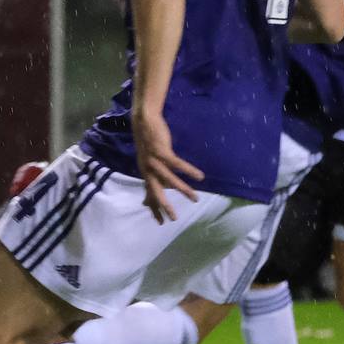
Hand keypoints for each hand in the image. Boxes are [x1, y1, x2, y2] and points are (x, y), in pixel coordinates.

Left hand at [132, 107, 203, 223]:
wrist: (144, 120)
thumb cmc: (149, 141)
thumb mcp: (148, 161)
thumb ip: (152, 174)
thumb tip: (159, 185)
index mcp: (145, 173)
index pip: (149, 195)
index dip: (154, 209)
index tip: (161, 223)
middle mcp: (147, 169)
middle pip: (156, 192)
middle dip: (165, 206)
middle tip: (174, 218)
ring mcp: (154, 160)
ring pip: (170, 180)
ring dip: (183, 190)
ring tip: (195, 198)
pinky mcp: (161, 151)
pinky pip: (177, 164)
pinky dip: (188, 171)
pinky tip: (199, 176)